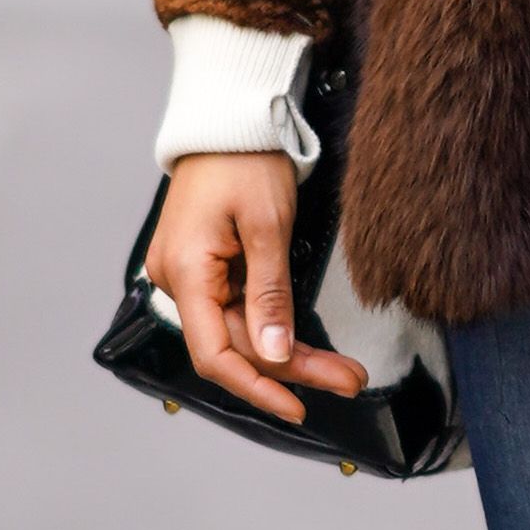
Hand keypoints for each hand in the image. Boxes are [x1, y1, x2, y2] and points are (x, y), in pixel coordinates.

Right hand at [143, 151, 369, 428]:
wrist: (229, 122)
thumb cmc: (244, 161)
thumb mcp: (266, 226)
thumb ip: (269, 295)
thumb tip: (275, 355)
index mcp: (186, 273)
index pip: (214, 354)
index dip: (256, 387)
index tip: (298, 407)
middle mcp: (179, 281)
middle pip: (236, 347)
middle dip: (293, 369)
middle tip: (350, 381)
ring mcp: (192, 277)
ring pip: (242, 333)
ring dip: (291, 353)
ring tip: (343, 370)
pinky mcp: (208, 270)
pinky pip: (239, 312)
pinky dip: (275, 329)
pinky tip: (308, 347)